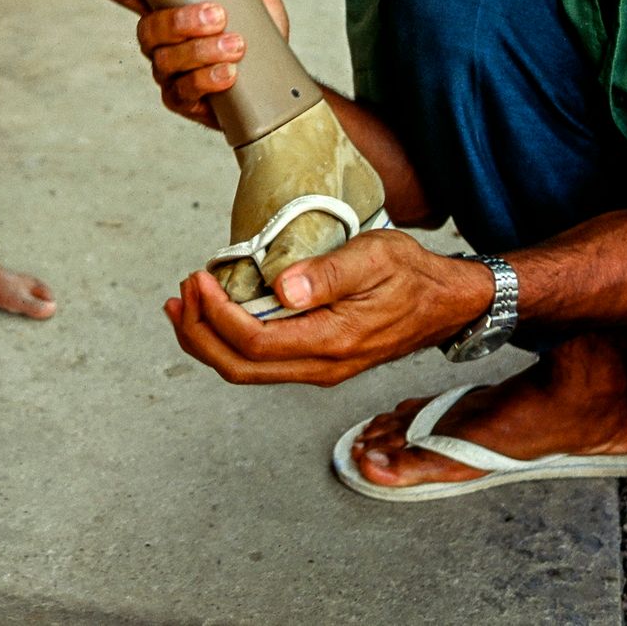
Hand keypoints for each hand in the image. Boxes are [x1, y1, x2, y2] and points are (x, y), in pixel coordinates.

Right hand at [98, 0, 289, 127]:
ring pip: (165, 61)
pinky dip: (205, 82)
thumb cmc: (254, 22)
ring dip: (199, 53)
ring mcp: (168, 70)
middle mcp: (159, 38)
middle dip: (178, 22)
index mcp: (165, 3)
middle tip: (217, 15)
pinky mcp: (184, 99)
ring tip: (235, 45)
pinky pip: (182, 93)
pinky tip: (228, 74)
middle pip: (146, 29)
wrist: (276, 71)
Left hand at [163, 232, 481, 384]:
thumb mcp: (374, 257)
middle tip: (181, 292)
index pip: (254, 342)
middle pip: (238, 367)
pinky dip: (226, 341)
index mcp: (333, 342)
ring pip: (244, 370)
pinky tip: (213, 314)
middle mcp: (321, 367)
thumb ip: (328, 274)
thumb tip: (282, 287)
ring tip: (183, 304)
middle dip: (198, 332)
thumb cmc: (411, 275)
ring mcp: (317, 368)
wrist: (445, 303)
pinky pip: (259, 362)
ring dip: (206, 339)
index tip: (199, 278)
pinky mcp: (315, 360)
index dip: (216, 314)